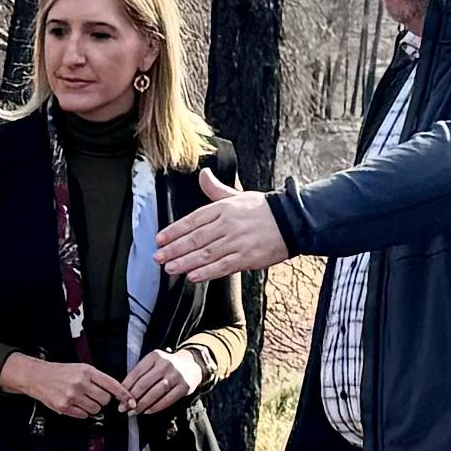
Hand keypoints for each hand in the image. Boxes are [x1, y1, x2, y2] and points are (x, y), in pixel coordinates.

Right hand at [2, 352, 122, 418]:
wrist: (38, 376)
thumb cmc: (61, 372)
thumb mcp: (81, 368)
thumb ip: (98, 379)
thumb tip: (116, 392)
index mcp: (87, 371)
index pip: (112, 384)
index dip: (124, 394)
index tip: (131, 401)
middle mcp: (80, 383)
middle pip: (105, 400)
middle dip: (102, 399)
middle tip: (93, 395)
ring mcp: (72, 396)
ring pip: (96, 409)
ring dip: (92, 407)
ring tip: (81, 399)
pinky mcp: (65, 407)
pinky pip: (84, 415)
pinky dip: (82, 412)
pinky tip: (74, 404)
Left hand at [117, 348, 204, 416]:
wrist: (192, 365)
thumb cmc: (166, 366)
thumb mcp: (154, 363)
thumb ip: (141, 374)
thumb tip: (123, 391)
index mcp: (154, 356)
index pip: (136, 373)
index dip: (125, 387)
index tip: (118, 398)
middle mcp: (165, 364)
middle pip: (144, 384)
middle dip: (131, 398)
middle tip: (123, 408)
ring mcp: (176, 375)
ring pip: (155, 393)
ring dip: (142, 404)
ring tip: (134, 411)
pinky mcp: (184, 387)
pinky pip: (167, 400)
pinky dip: (156, 407)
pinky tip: (147, 411)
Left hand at [158, 168, 289, 280]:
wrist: (292, 221)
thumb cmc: (262, 210)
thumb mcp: (238, 195)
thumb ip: (216, 189)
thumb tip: (203, 174)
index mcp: (224, 208)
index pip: (193, 220)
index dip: (174, 230)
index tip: (160, 239)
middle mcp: (228, 224)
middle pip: (196, 238)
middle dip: (174, 249)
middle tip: (158, 257)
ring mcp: (237, 242)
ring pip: (206, 254)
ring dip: (185, 262)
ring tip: (170, 268)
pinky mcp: (247, 257)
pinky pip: (222, 266)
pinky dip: (206, 272)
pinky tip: (192, 276)